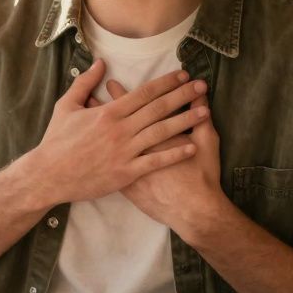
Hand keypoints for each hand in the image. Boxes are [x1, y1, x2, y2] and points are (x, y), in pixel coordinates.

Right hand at [33, 61, 206, 204]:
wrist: (48, 175)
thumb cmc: (56, 141)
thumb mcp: (66, 106)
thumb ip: (84, 83)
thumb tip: (100, 63)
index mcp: (108, 112)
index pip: (144, 93)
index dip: (166, 83)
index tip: (183, 75)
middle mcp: (120, 130)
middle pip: (158, 109)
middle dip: (183, 96)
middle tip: (202, 87)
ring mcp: (124, 152)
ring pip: (161, 133)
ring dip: (185, 121)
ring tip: (205, 112)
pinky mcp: (126, 173)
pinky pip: (155, 161)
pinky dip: (175, 154)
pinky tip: (192, 147)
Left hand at [100, 81, 227, 240]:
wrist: (191, 211)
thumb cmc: (201, 176)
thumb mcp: (207, 141)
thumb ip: (200, 117)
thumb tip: (200, 97)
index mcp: (154, 131)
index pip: (133, 106)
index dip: (121, 93)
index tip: (110, 82)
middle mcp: (136, 144)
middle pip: (114, 120)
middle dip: (102, 105)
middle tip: (85, 96)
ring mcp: (128, 164)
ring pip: (106, 140)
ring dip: (96, 126)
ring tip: (86, 113)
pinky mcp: (125, 181)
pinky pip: (107, 162)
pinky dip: (97, 151)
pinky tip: (90, 143)